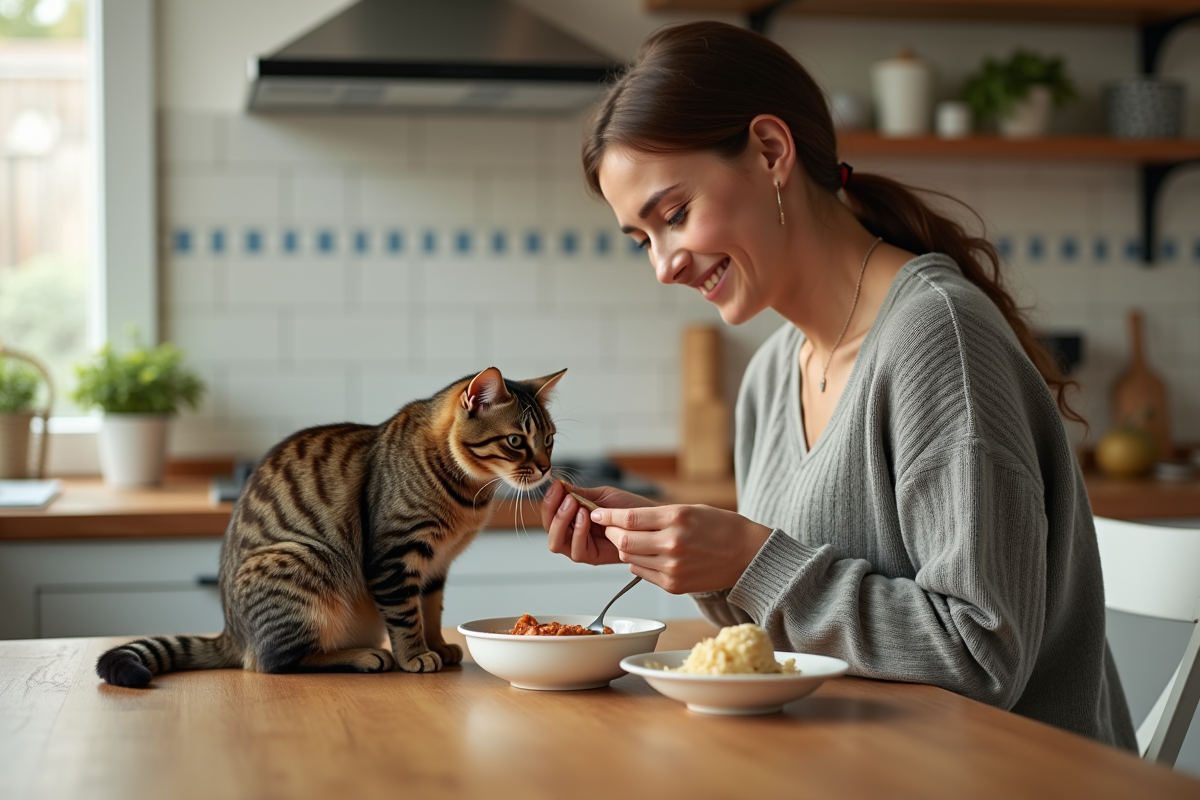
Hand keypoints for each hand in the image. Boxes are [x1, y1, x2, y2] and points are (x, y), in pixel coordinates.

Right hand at [541, 480, 657, 565]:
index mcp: (572, 517)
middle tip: (566, 498)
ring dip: (563, 522)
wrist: (651, 520)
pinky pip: (576, 550)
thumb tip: (559, 486)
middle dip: (553, 511)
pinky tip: (586, 518)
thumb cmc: (630, 508)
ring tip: (575, 506)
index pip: (550, 512)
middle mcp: (572, 533)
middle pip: (548, 528)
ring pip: (556, 542)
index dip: (549, 500)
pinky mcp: (592, 557)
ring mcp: (581, 546)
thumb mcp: (602, 496)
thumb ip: (580, 493)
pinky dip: (577, 533)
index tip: (556, 486)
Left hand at [587, 504, 772, 593]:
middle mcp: (672, 544)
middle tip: (611, 527)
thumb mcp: (689, 509)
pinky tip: (648, 554)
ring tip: (633, 540)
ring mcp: (672, 568)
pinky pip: (641, 572)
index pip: (628, 519)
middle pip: (623, 541)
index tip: (596, 512)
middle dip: (611, 532)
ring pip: (629, 558)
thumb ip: (655, 516)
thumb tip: (620, 522)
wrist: (747, 555)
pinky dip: (638, 562)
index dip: (607, 516)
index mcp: (676, 518)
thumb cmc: (720, 526)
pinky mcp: (673, 585)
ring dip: (624, 548)